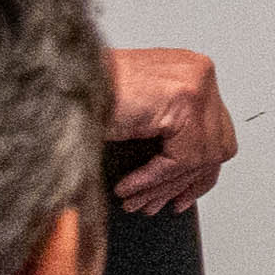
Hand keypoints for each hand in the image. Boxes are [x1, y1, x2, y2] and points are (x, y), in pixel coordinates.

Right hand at [102, 47, 233, 216]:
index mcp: (189, 71)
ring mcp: (196, 82)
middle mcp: (197, 72)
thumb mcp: (137, 115)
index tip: (182, 193)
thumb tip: (179, 178)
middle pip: (215, 144)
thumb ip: (164, 134)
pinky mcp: (185, 97)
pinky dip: (154, 178)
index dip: (199, 170)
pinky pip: (182, 156)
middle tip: (160, 203)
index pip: (215, 131)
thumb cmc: (86, 91)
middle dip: (185, 182)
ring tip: (137, 200)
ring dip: (164, 185)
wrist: (59, 79)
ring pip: (201, 155)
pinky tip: (130, 187)